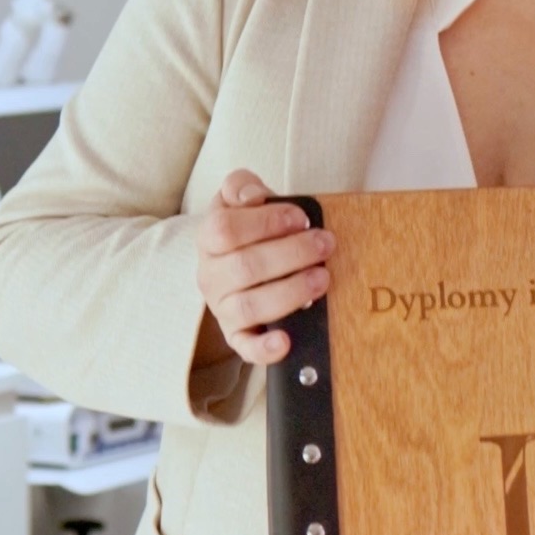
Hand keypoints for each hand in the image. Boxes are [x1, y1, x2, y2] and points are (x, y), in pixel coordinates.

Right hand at [193, 168, 334, 366]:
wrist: (240, 263)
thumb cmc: (248, 230)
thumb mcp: (240, 201)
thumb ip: (240, 186)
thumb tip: (251, 195)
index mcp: (209, 239)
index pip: (225, 229)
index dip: (266, 222)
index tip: (300, 218)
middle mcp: (211, 276)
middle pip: (245, 267)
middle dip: (292, 254)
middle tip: (326, 244)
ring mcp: (223, 308)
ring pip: (250, 305)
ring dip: (291, 292)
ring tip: (323, 278)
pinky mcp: (238, 336)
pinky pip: (246, 348)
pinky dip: (265, 348)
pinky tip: (285, 341)